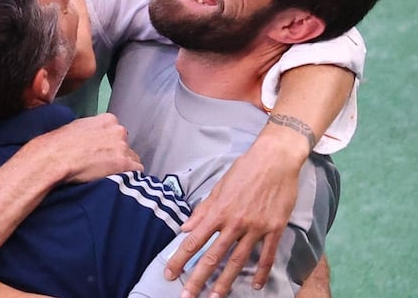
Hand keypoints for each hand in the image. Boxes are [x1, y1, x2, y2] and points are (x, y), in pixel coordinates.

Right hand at [41, 113, 141, 182]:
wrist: (55, 158)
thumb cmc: (60, 143)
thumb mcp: (77, 127)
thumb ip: (92, 130)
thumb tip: (94, 138)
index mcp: (108, 119)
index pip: (117, 132)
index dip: (110, 144)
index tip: (102, 151)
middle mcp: (118, 131)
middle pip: (126, 145)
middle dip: (118, 154)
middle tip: (104, 163)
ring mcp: (123, 147)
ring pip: (132, 158)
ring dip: (123, 165)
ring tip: (109, 174)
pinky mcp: (124, 164)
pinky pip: (136, 171)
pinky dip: (129, 176)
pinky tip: (117, 180)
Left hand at [164, 133, 299, 296]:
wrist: (274, 160)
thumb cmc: (243, 171)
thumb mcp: (218, 188)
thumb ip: (202, 210)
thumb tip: (185, 228)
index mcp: (217, 212)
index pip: (193, 241)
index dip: (179, 259)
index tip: (169, 274)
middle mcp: (234, 223)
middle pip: (213, 256)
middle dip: (198, 278)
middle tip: (187, 296)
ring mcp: (255, 227)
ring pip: (238, 260)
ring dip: (225, 281)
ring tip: (215, 297)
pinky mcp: (275, 229)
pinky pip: (267, 255)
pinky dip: (261, 272)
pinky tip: (256, 285)